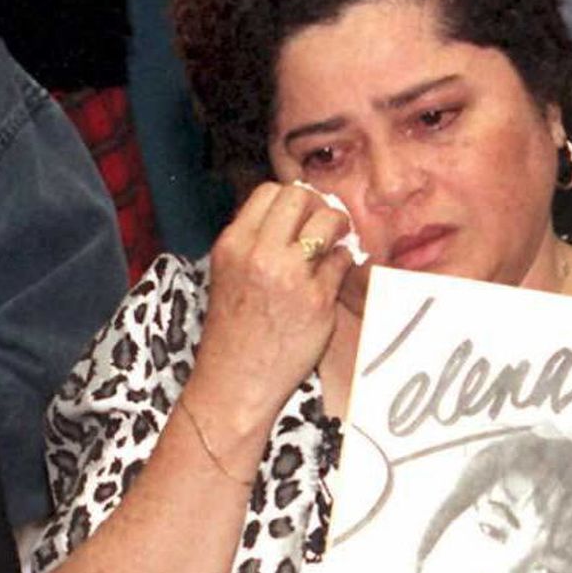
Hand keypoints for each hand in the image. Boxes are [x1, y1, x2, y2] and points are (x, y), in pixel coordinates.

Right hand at [193, 182, 357, 418]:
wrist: (235, 380)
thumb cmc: (233, 329)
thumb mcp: (228, 273)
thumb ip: (253, 241)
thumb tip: (296, 212)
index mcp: (232, 245)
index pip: (270, 193)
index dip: (290, 200)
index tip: (299, 218)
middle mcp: (259, 254)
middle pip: (300, 197)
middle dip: (316, 207)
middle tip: (321, 228)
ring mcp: (290, 276)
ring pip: (328, 220)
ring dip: (337, 228)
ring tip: (334, 246)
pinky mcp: (317, 300)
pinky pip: (343, 259)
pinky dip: (343, 263)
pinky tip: (333, 278)